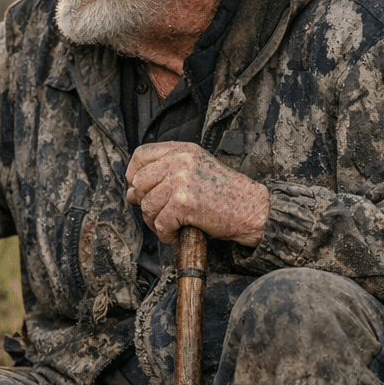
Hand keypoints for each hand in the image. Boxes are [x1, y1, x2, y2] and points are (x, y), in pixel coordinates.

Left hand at [125, 141, 269, 246]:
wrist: (253, 209)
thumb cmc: (226, 194)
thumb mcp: (196, 172)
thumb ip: (164, 176)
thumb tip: (130, 193)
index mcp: (183, 150)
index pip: (141, 155)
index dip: (134, 174)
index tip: (139, 189)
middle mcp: (180, 161)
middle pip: (138, 182)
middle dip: (145, 203)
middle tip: (160, 214)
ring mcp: (181, 180)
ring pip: (147, 206)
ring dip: (155, 222)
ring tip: (171, 225)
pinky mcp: (183, 202)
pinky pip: (160, 223)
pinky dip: (166, 234)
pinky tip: (178, 234)